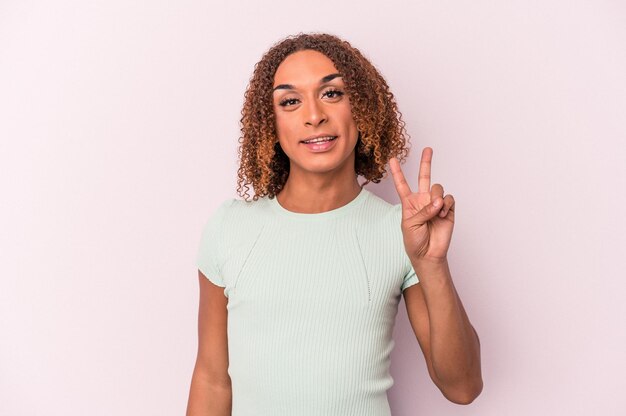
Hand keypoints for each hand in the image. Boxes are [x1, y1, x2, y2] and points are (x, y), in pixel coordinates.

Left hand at [389, 147, 454, 263]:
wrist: (428, 254)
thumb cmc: (414, 241)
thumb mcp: (410, 224)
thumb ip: (422, 210)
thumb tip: (437, 202)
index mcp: (409, 203)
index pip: (402, 184)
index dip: (397, 172)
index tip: (392, 159)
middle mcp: (423, 200)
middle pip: (424, 177)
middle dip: (426, 162)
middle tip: (428, 149)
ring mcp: (435, 204)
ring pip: (437, 187)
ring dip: (436, 198)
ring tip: (436, 212)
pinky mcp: (448, 209)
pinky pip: (448, 198)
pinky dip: (445, 205)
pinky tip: (442, 214)